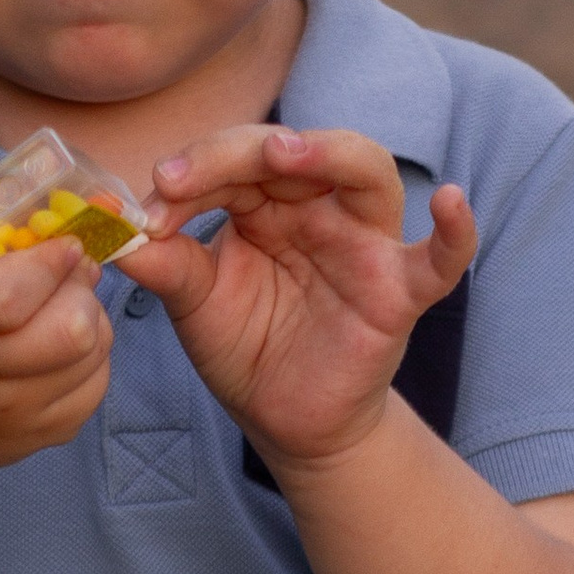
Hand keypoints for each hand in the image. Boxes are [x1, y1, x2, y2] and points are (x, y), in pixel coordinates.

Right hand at [0, 218, 111, 480]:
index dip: (48, 263)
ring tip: (56, 308)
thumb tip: (73, 204)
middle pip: (68, 330)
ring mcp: (5, 413)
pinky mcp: (39, 435)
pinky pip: (97, 383)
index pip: (6, 298)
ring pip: (92, 351)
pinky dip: (90, 355)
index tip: (61, 244)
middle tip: (65, 275)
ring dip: (89, 317)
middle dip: (79, 289)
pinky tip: (57, 344)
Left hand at [125, 124, 475, 473]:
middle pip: (294, 152)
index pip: (234, 164)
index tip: (144, 208)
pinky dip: (455, 232)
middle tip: (184, 175)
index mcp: (267, 203)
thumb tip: (117, 232)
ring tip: (284, 154)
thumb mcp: (196, 303)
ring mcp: (364, 244)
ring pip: (367, 174)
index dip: (189, 175)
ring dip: (328, 154)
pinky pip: (440, 259)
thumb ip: (167, 264)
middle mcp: (319, 209)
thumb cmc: (248, 347)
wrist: (286, 420)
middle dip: (237, 153)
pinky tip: (454, 201)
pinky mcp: (399, 293)